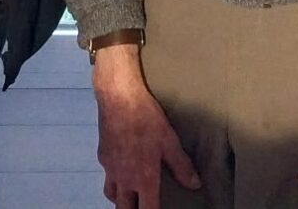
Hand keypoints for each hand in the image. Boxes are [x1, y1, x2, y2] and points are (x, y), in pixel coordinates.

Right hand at [91, 43, 200, 208]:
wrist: (118, 98)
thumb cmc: (146, 118)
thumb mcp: (169, 141)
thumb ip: (182, 166)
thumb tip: (195, 184)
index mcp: (143, 179)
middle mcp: (124, 179)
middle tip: (142, 206)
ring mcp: (110, 168)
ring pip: (112, 195)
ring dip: (121, 200)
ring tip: (130, 196)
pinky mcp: (102, 156)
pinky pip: (107, 176)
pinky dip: (114, 179)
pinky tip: (121, 169)